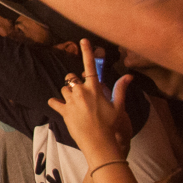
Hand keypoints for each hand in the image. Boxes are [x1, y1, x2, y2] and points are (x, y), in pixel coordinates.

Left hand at [46, 39, 133, 158]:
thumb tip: (129, 75)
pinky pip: (54, 102)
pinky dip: (55, 103)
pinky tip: (58, 105)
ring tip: (74, 104)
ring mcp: (71, 102)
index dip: (87, 51)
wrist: (99, 142)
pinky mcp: (64, 112)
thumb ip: (120, 89)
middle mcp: (81, 92)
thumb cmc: (111, 125)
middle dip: (73, 83)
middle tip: (80, 94)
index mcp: (94, 88)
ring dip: (67, 93)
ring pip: (63, 89)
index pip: (90, 66)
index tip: (83, 40)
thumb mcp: (118, 106)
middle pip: (71, 78)